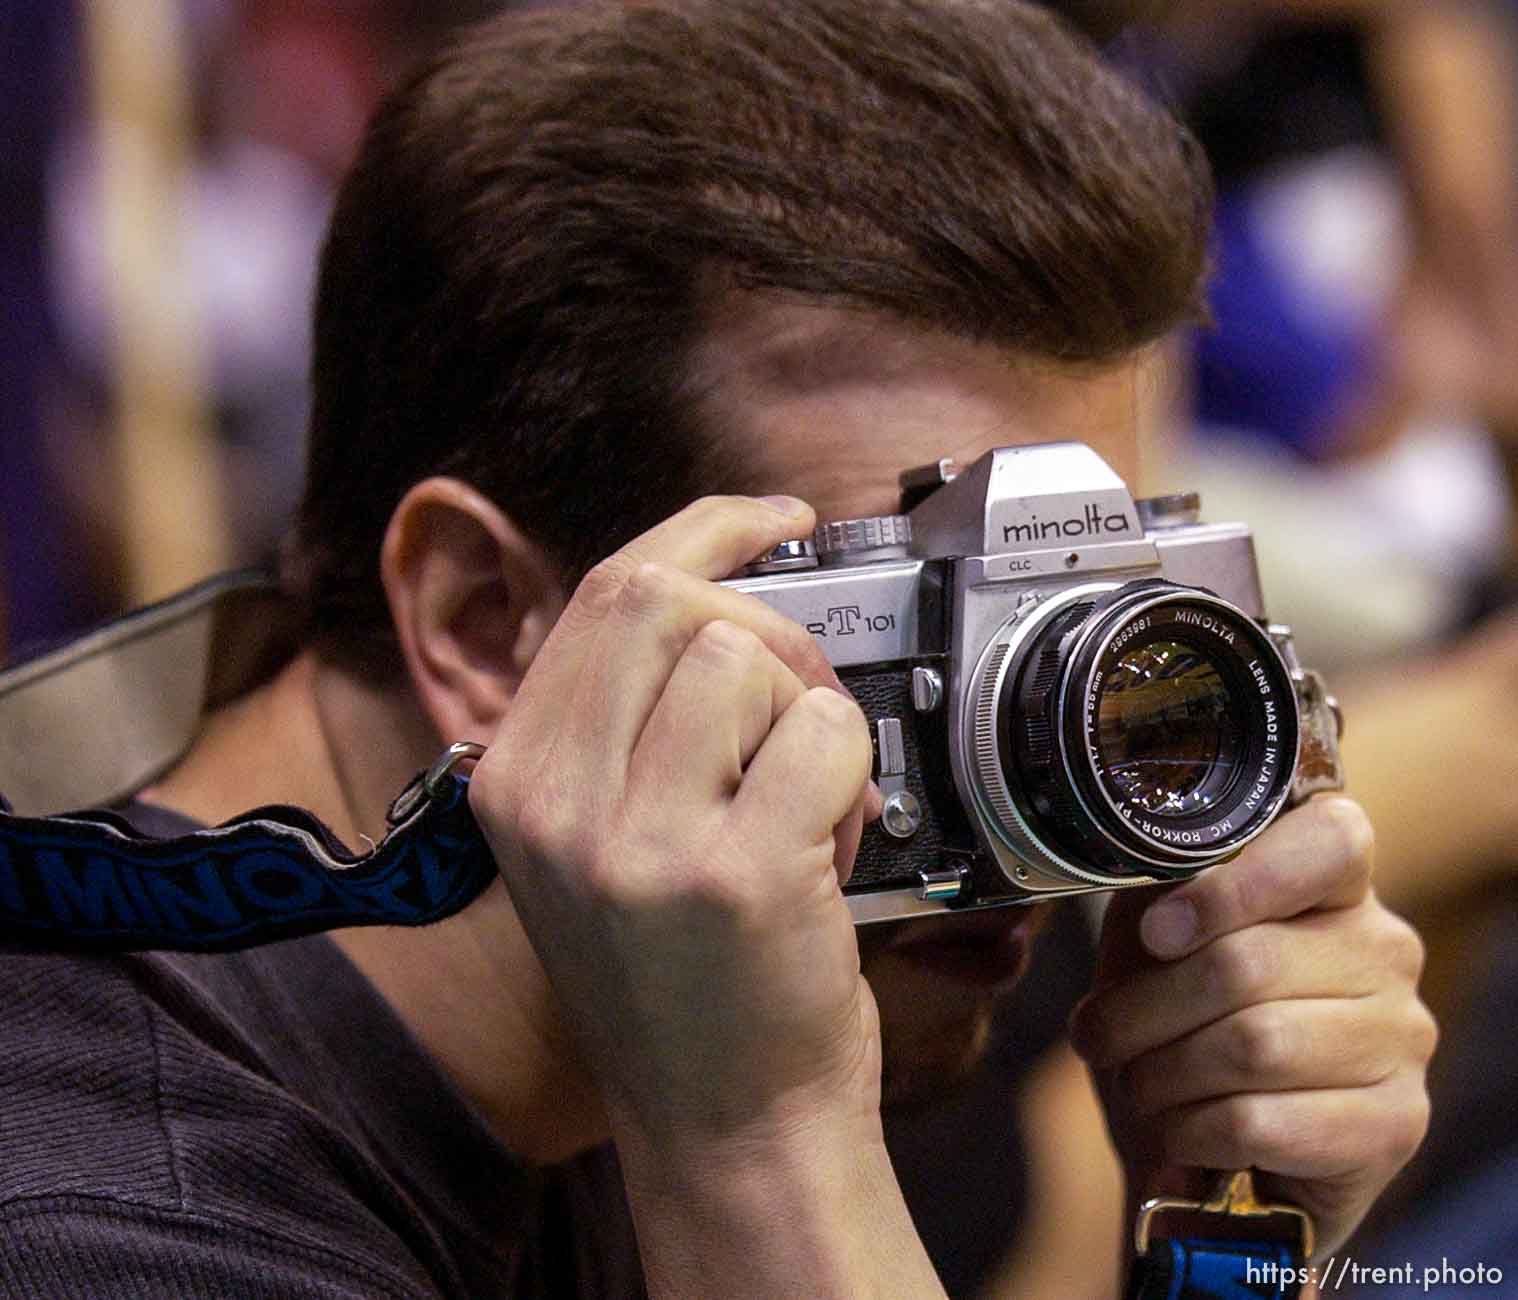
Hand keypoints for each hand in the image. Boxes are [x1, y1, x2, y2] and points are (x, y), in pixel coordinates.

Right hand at [466, 495, 881, 1154]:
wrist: (727, 1132)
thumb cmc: (687, 985)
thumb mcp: (600, 847)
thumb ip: (625, 725)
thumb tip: (717, 601)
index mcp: (515, 779)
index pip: (607, 592)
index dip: (706, 533)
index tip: (775, 519)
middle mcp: (555, 802)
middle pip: (671, 600)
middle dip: (770, 631)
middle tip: (803, 708)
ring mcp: (636, 840)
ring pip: (750, 660)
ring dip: (809, 717)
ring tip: (804, 805)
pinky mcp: (732, 873)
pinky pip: (824, 734)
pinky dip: (852, 777)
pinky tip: (829, 849)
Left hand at [1070, 796, 1435, 1257]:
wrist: (1209, 1139)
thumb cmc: (1181, 1012)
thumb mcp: (1154, 934)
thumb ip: (1159, 892)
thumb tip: (1152, 898)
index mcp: (1337, 880)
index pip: (1329, 841)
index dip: (1233, 888)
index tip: (1155, 931)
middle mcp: (1386, 949)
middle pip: (1248, 963)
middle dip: (1143, 1010)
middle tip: (1098, 1035)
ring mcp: (1401, 1037)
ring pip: (1254, 1046)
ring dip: (1162, 1075)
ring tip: (1138, 1084)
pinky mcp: (1396, 1124)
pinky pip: (1263, 1123)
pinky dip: (1193, 1132)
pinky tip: (1179, 1133)